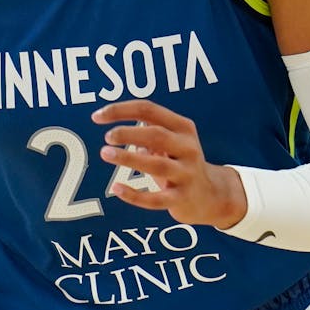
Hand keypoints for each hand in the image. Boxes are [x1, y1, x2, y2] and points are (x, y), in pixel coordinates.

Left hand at [92, 100, 247, 228]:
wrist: (211, 195)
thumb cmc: (181, 163)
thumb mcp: (170, 142)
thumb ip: (146, 132)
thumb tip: (114, 128)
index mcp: (182, 127)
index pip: (149, 110)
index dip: (121, 110)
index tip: (97, 116)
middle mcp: (188, 147)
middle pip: (156, 134)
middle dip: (128, 133)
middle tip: (107, 137)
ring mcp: (187, 174)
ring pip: (156, 165)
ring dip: (129, 159)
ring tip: (106, 153)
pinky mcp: (182, 198)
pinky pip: (156, 199)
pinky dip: (135, 195)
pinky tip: (117, 188)